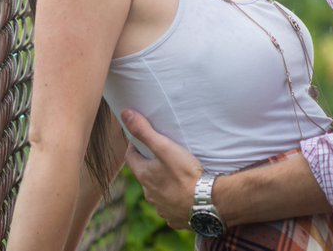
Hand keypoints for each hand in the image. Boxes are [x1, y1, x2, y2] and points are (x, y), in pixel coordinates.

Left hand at [122, 109, 204, 229]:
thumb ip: (144, 131)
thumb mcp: (164, 147)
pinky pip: (171, 206)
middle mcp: (149, 194)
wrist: (207, 202)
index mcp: (144, 177)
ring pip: (158, 192)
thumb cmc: (185, 174)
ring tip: (176, 174)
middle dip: (151, 165)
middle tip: (164, 155)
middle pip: (145, 175)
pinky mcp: (175, 218)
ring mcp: (162, 208)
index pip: (131, 157)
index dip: (135, 146)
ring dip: (163, 183)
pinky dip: (175, 199)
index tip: (143, 140)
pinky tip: (185, 193)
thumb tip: (125, 114)